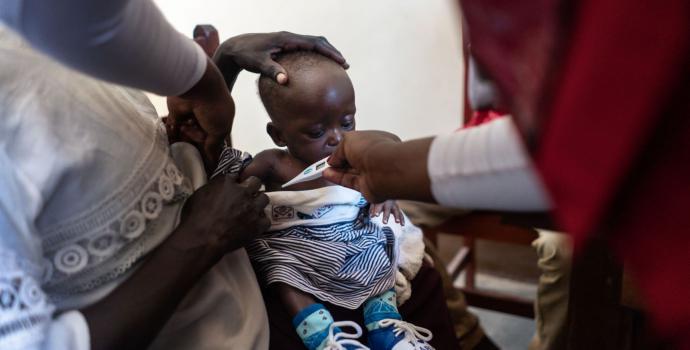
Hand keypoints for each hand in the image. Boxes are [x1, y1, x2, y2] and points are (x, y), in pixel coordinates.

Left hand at [167, 57, 233, 171]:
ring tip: (186, 134)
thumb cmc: (214, 108)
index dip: (212, 149)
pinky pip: (174, 128)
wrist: (196, 87)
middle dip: (198, 141)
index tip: (208, 163)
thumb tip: (213, 163)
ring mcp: (191, 115)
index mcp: (221, 119)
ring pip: (188, 134)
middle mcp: (206, 117)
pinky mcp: (176, 113)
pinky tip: (170, 145)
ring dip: (186, 138)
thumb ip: (214, 147)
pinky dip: (172, 135)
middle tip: (197, 138)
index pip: (217, 138)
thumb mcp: (220, 130)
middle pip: (202, 137)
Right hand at [172, 175, 269, 256]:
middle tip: (246, 196)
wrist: (201, 239)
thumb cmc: (194, 218)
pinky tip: (253, 225)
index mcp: (227, 183)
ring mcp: (253, 208)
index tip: (233, 188)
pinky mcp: (258, 224)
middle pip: (256, 181)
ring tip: (251, 210)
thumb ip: (212, 187)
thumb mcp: (199, 195)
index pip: (236, 176)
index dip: (235, 183)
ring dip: (258, 202)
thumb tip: (218, 186)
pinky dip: (260, 222)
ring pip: (264, 198)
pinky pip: (266, 219)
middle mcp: (243, 192)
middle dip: (252, 187)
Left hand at [214, 31, 347, 86]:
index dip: (330, 52)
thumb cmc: (246, 56)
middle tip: (344, 64)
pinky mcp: (284, 46)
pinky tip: (318, 68)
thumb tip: (285, 81)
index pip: (314, 43)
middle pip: (318, 41)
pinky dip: (315, 56)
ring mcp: (287, 41)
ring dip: (325, 53)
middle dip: (332, 52)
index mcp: (287, 39)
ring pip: (312, 44)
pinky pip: (305, 49)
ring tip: (336, 66)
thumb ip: (272, 71)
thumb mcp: (258, 64)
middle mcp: (289, 37)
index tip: (342, 61)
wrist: (234, 48)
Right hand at [324, 130, 400, 202]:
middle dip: (340, 160)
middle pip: (354, 159)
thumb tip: (332, 159)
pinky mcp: (367, 186)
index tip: (334, 151)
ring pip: (351, 171)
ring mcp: (372, 172)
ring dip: (337, 170)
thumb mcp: (348, 140)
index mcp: (376, 140)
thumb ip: (338, 150)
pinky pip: (350, 181)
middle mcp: (375, 157)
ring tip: (324, 169)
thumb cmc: (373, 149)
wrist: (383, 169)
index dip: (345, 147)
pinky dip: (338, 178)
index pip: (358, 144)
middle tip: (327, 162)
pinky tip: (328, 175)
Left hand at [370, 200, 404, 225]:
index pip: (379, 206)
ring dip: (397, 216)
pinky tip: (402, 225)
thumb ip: (372, 209)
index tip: (376, 215)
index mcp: (381, 201)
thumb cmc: (379, 198)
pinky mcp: (398, 208)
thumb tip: (371, 216)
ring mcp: (394, 205)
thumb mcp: (374, 202)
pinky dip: (402, 219)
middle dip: (386, 216)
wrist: (387, 192)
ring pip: (396, 211)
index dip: (377, 210)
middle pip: (387, 209)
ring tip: (397, 222)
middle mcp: (388, 203)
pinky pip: (401, 214)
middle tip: (384, 223)